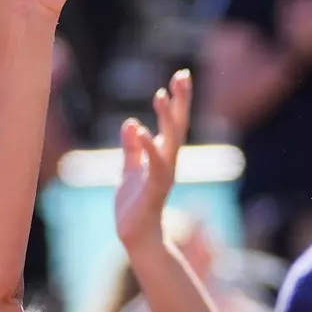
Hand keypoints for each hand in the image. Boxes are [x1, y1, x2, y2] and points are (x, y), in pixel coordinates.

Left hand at [115, 69, 190, 251]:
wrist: (135, 237)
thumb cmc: (134, 206)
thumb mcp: (129, 170)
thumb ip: (131, 148)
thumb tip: (131, 123)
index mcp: (163, 157)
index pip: (173, 124)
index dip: (177, 101)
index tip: (180, 75)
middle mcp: (168, 163)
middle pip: (178, 127)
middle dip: (181, 102)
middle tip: (183, 75)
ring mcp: (162, 176)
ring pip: (169, 143)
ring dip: (166, 119)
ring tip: (161, 94)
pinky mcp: (152, 190)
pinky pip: (153, 166)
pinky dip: (148, 148)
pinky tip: (140, 130)